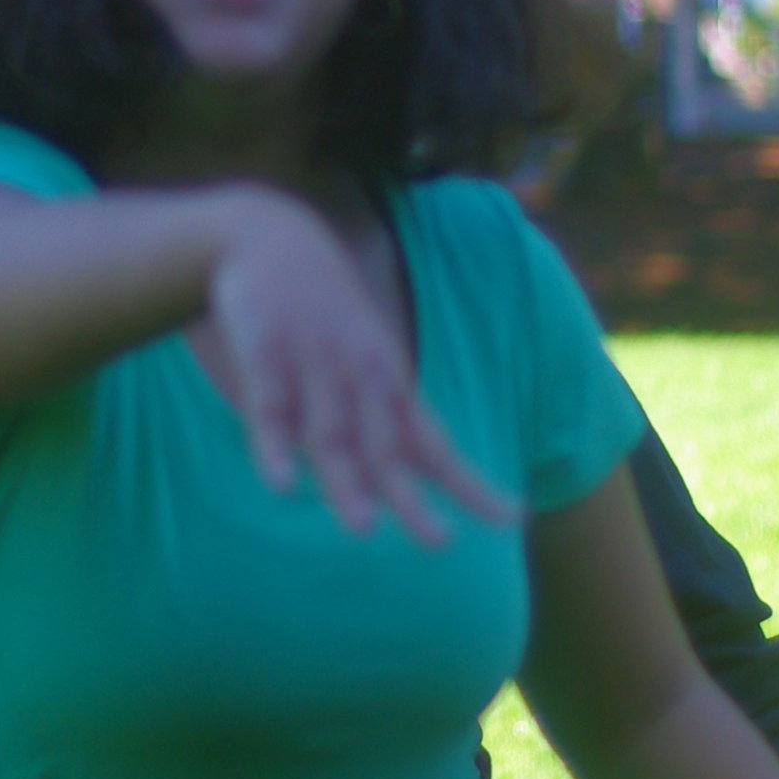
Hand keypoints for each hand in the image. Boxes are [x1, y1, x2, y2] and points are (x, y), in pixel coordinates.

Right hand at [206, 193, 519, 548]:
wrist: (270, 234)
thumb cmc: (324, 311)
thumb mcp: (367, 357)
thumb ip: (384, 419)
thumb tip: (409, 481)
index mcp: (388, 383)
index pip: (434, 445)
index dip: (470, 485)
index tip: (513, 519)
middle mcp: (360, 379)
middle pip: (387, 449)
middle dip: (410, 498)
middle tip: (439, 543)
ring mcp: (313, 367)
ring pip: (331, 436)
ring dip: (346, 483)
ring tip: (364, 529)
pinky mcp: (265, 356)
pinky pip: (271, 410)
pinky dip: (275, 448)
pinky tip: (282, 485)